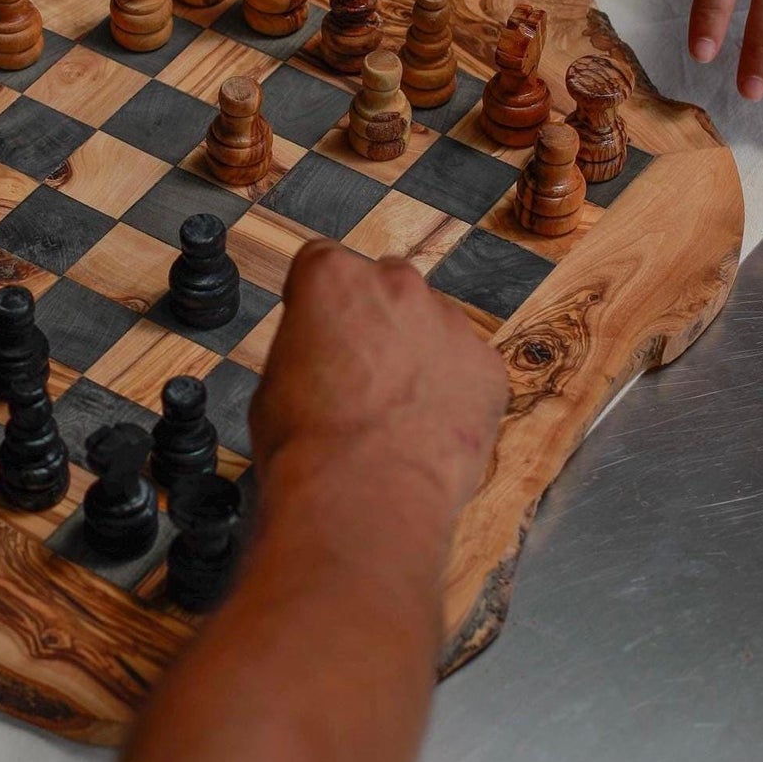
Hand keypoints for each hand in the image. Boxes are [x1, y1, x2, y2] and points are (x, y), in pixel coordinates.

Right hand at [251, 243, 507, 523]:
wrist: (363, 498)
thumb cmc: (307, 444)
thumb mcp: (276, 377)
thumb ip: (307, 344)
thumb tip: (322, 355)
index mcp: (332, 275)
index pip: (322, 263)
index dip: (317, 302)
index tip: (318, 330)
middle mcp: (395, 283)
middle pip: (384, 285)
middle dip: (374, 319)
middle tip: (359, 373)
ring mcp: (448, 321)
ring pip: (432, 323)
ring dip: (417, 351)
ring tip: (397, 410)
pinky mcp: (487, 365)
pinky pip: (468, 366)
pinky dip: (454, 388)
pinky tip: (428, 427)